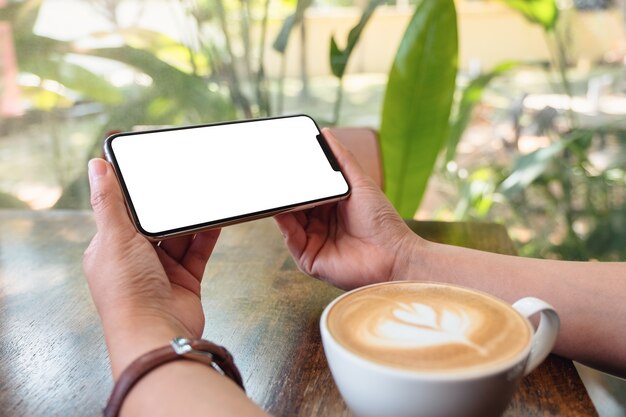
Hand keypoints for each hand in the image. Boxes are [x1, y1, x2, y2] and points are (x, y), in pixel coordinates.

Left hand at [83, 158, 219, 375]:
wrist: (156, 334)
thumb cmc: (128, 292)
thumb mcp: (114, 237)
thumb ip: (108, 201)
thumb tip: (96, 166)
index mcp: (109, 249)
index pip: (123, 213)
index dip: (138, 194)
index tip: (152, 172)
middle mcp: (135, 259)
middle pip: (155, 224)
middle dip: (169, 206)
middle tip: (184, 181)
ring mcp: (161, 271)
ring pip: (179, 236)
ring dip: (190, 220)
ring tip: (204, 197)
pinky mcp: (185, 280)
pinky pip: (197, 251)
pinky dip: (207, 235)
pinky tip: (215, 220)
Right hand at [274, 128, 420, 289]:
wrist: (394, 256)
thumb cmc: (382, 221)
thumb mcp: (360, 183)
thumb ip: (342, 159)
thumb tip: (326, 133)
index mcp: (331, 206)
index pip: (307, 189)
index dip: (296, 177)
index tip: (283, 159)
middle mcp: (320, 224)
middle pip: (295, 204)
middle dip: (285, 190)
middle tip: (272, 172)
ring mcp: (313, 241)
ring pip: (288, 220)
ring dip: (280, 205)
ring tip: (273, 188)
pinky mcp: (309, 259)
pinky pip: (291, 239)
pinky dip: (284, 224)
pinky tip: (280, 209)